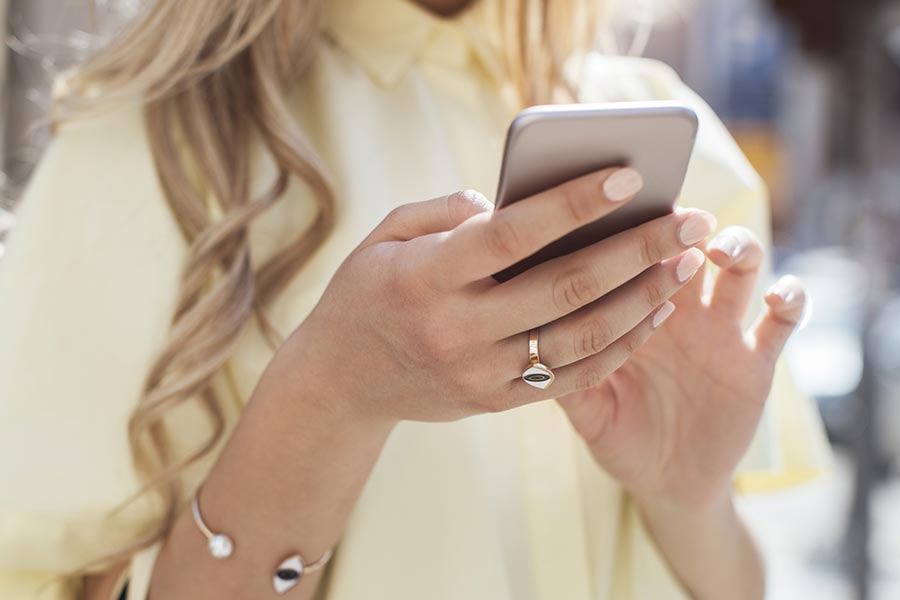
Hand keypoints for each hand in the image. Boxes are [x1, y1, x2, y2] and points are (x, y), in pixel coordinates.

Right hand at [279, 167, 716, 423]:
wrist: (342, 383)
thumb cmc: (366, 293)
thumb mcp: (383, 236)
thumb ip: (443, 212)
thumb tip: (506, 202)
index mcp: (426, 278)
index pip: (509, 235)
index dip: (572, 205)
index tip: (629, 176)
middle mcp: (457, 329)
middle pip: (563, 288)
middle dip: (637, 251)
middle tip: (691, 220)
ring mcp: (480, 372)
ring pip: (580, 338)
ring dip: (643, 300)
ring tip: (687, 264)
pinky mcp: (497, 401)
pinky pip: (572, 376)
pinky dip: (620, 346)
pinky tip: (654, 314)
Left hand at [558, 225, 805, 508]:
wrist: (667, 482)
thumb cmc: (619, 437)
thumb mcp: (589, 412)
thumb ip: (570, 381)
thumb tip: (532, 349)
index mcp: (633, 311)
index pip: (635, 257)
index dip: (632, 232)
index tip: (622, 209)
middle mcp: (678, 311)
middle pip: (688, 246)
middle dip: (685, 226)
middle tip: (677, 219)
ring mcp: (719, 332)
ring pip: (740, 268)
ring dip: (737, 247)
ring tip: (719, 251)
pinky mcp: (755, 361)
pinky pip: (783, 321)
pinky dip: (791, 300)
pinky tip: (777, 299)